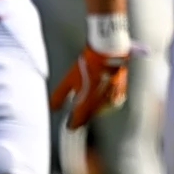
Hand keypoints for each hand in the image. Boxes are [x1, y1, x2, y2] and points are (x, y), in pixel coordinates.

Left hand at [50, 14, 130, 128]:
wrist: (109, 50)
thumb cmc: (89, 63)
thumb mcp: (68, 79)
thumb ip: (59, 96)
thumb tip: (53, 107)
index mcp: (86, 104)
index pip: (77, 123)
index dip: (72, 123)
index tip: (69, 122)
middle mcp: (99, 105)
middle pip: (89, 117)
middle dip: (83, 114)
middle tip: (79, 108)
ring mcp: (111, 99)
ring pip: (100, 110)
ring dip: (94, 107)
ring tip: (90, 97)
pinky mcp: (120, 91)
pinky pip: (111, 102)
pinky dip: (105, 99)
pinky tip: (101, 90)